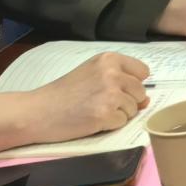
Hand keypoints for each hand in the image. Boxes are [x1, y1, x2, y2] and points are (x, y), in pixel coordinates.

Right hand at [19, 53, 150, 145]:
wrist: (37, 111)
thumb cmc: (63, 93)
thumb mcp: (92, 76)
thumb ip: (121, 81)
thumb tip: (148, 99)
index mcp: (110, 59)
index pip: (143, 72)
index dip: (132, 84)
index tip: (115, 89)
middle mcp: (113, 73)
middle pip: (140, 92)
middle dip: (126, 101)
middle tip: (99, 102)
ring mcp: (110, 94)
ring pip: (133, 109)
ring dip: (117, 114)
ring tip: (93, 110)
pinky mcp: (105, 114)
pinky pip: (122, 123)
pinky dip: (109, 125)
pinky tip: (91, 120)